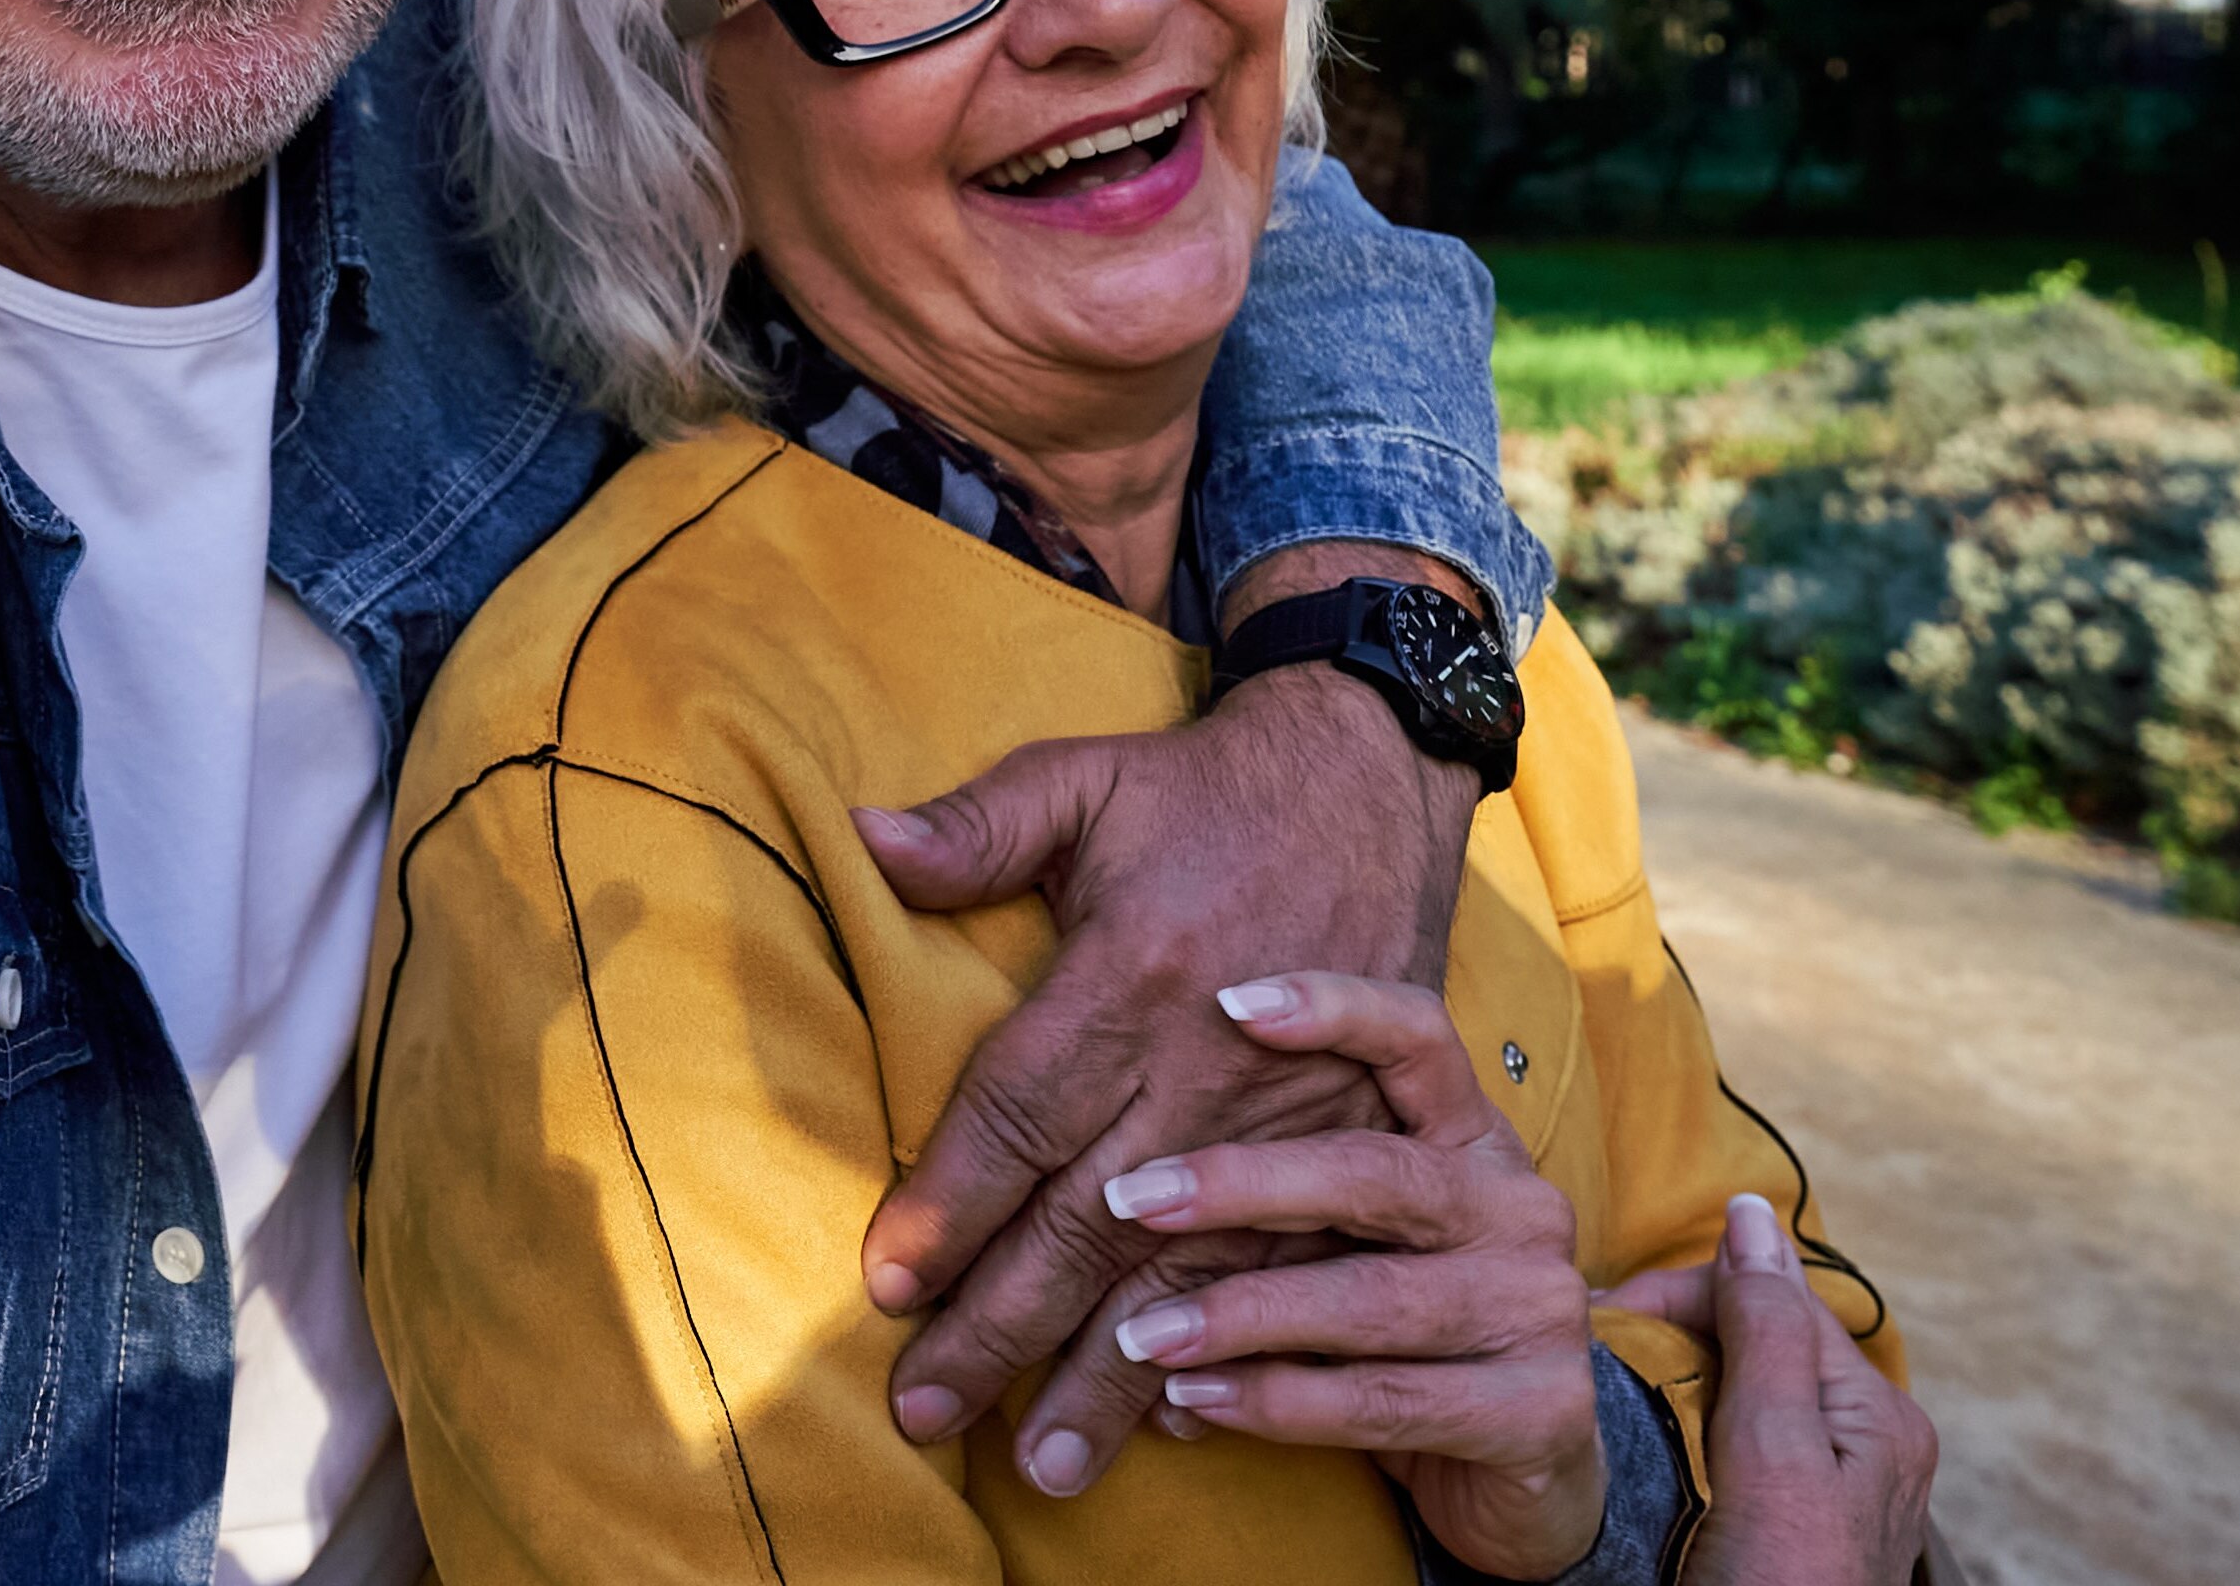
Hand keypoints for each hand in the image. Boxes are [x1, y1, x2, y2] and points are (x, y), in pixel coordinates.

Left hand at [847, 548, 1479, 1495]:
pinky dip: (1234, 1347)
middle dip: (1002, 1320)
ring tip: (1042, 1462)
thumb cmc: (1205, 790)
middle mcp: (1204, 1058)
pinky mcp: (1344, 1136)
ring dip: (1110, 1370)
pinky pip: (1285, 1264)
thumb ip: (979, 824)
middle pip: (1089, 1214)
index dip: (951, 1198)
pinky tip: (1182, 1421)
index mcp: (1133, 974)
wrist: (1374, 784)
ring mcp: (1283, 1110)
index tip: (888, 1281)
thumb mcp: (1088, 778)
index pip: (1021, 1109)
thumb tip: (865, 839)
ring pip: (1185, 1265)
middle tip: (924, 1407)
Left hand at [1083, 974, 1603, 1577]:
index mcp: (1474, 1140)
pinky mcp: (1539, 1411)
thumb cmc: (1402, 1331)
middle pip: (1373, 1172)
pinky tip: (1194, 1399)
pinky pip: (1383, 1400)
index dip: (1334, 1009)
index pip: (1419, 1041)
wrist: (1527, 1466)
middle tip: (1127, 1199)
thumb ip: (1273, 1206)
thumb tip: (1112, 1177)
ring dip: (1237, 1316)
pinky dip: (1276, 1401)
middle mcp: (1517, 1208)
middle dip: (1239, 1185)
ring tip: (1137, 1335)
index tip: (1226, 1001)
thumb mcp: (1350, 1245)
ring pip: (1368, 1299)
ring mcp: (1538, 1308)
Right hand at [1606, 1194, 1937, 1585]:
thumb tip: (1750, 1213)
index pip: (1774, 1298)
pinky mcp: (1779, 1524)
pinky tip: (1637, 1450)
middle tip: (1590, 1359)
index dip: (1687, 1294)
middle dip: (1673, 1338)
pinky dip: (1676, 1435)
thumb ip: (1765, 1333)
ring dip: (1667, 1385)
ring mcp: (1822, 1488)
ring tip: (1604, 1399)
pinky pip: (1726, 1448)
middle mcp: (1861, 1444)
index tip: (1603, 1318)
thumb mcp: (1774, 1457)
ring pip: (1734, 1392)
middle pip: (1755, 1342)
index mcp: (1879, 1415)